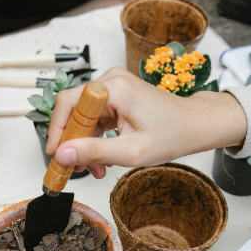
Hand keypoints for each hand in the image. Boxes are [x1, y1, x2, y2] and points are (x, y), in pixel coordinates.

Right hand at [46, 67, 247, 178]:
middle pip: (73, 110)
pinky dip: (94, 139)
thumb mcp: (131, 151)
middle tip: (75, 168)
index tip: (55, 155)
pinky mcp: (116, 97)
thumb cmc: (173, 134)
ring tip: (95, 169)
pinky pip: (94, 118)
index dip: (57, 130)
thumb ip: (95, 152)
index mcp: (114, 89)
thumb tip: (62, 154)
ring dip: (84, 145)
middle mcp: (111, 81)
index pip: (69, 103)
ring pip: (83, 117)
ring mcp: (113, 88)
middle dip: (72, 142)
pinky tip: (101, 159)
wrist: (195, 125)